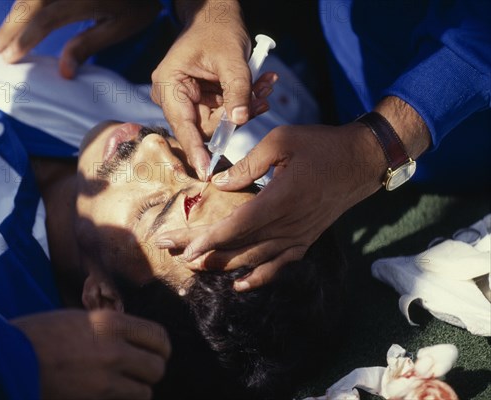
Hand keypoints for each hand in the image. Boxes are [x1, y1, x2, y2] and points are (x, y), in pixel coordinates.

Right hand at [0, 0, 161, 78]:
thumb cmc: (139, 2)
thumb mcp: (121, 27)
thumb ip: (88, 45)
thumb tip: (63, 72)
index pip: (45, 18)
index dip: (25, 38)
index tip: (10, 58)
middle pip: (29, 3)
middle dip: (10, 28)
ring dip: (13, 16)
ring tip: (1, 39)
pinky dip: (25, 5)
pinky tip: (17, 20)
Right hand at [12, 309, 170, 399]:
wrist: (8, 358)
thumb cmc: (40, 335)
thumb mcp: (81, 319)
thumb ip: (112, 329)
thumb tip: (137, 342)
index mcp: (111, 323)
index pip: (159, 336)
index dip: (161, 347)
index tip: (157, 352)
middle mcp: (114, 350)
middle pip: (158, 367)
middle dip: (151, 370)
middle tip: (140, 371)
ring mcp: (105, 380)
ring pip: (145, 391)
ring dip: (137, 389)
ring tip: (122, 384)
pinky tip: (106, 394)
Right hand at [151, 0, 273, 179]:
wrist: (216, 15)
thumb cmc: (217, 29)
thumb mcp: (232, 59)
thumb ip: (238, 90)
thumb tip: (241, 121)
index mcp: (169, 84)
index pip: (182, 124)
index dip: (195, 150)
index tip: (205, 172)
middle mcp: (173, 95)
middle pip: (202, 126)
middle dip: (234, 118)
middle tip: (261, 102)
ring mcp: (188, 99)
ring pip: (217, 121)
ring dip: (244, 106)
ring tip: (265, 85)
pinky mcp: (202, 100)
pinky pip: (223, 112)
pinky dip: (243, 101)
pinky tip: (260, 85)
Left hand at [156, 123, 386, 290]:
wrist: (361, 161)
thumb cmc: (320, 146)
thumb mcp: (281, 141)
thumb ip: (247, 165)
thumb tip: (218, 185)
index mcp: (280, 199)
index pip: (236, 226)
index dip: (208, 240)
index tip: (183, 248)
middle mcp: (288, 225)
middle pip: (239, 246)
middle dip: (204, 252)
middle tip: (172, 253)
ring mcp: (298, 236)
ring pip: (255, 259)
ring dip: (224, 265)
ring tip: (194, 267)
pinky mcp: (305, 240)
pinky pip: (279, 266)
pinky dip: (259, 278)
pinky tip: (240, 285)